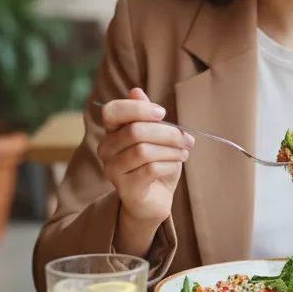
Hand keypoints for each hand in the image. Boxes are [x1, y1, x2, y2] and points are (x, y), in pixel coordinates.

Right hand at [96, 88, 191, 229]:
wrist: (156, 200)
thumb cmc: (156, 164)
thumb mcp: (156, 137)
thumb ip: (147, 116)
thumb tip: (136, 91)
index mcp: (112, 132)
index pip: (111, 111)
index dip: (137, 108)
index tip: (162, 113)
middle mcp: (106, 150)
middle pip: (135, 131)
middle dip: (167, 133)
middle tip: (187, 139)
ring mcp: (112, 171)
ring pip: (143, 151)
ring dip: (171, 150)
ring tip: (184, 152)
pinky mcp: (126, 189)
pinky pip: (150, 170)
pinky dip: (169, 164)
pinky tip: (176, 165)